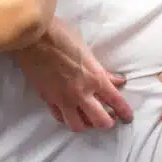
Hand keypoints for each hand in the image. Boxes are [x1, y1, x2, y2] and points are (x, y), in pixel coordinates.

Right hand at [12, 17, 132, 131]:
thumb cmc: (61, 36)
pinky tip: (70, 113)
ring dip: (86, 124)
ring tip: (88, 118)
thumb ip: (102, 70)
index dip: (125, 112)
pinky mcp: (47, 99)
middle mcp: (81, 93)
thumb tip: (117, 81)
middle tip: (108, 119)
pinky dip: (67, 118)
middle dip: (107, 122)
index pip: (116, 101)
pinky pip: (60, 117)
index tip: (128, 118)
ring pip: (78, 126)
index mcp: (95, 78)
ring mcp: (63, 98)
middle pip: (100, 121)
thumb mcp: (87, 51)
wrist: (33, 37)